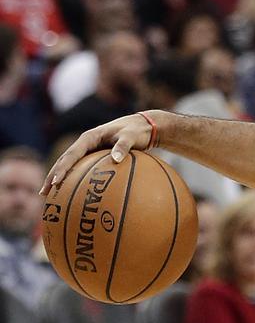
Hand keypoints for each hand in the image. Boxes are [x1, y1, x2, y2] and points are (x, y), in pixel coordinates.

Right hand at [41, 111, 162, 194]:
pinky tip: (72, 194)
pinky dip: (75, 180)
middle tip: (43, 193)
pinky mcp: (95, 156)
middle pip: (64, 161)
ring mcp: (90, 150)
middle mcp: (86, 144)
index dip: (62, 168)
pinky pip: (82, 169)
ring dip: (58, 179)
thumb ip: (124, 146)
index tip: (56, 182)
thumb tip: (116, 160)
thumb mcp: (131, 136)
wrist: (144, 126)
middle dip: (52, 176)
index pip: (72, 154)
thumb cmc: (137, 131)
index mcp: (90, 137)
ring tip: (48, 196)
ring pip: (70, 166)